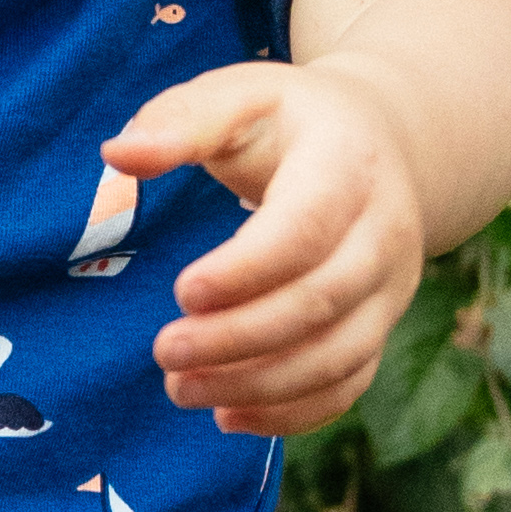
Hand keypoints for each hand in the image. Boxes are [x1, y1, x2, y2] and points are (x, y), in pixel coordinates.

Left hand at [110, 60, 424, 436]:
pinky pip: (348, 384)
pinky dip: (292, 413)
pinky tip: (227, 416)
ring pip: (338, 356)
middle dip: (239, 339)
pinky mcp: (383, 325)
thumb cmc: (288, 120)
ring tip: (181, 390)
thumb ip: (180, 120)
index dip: (247, 270)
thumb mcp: (239, 94)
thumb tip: (118, 153)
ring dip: (259, 387)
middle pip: (321, 302)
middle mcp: (386, 230)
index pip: (306, 229)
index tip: (182, 292)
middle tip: (165, 352)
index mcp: (349, 164)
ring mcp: (392, 285)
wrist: (379, 140)